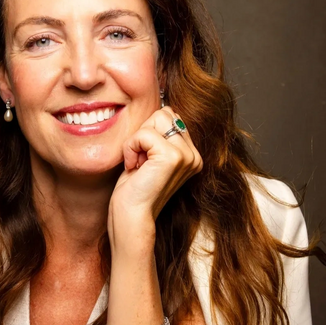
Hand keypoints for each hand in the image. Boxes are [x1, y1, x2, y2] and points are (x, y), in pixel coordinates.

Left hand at [108, 106, 202, 243]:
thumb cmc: (134, 187)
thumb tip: (163, 109)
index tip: (144, 160)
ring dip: (136, 140)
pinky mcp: (173, 157)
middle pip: (164, 113)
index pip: (170, 116)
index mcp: (192, 154)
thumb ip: (160, 135)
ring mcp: (186, 155)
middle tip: (140, 162)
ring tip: (138, 164)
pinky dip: (131, 148)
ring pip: (156, 119)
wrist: (131, 215)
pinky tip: (134, 168)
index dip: (148, 133)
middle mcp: (194, 155)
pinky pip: (144, 134)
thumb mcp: (150, 156)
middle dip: (143, 134)